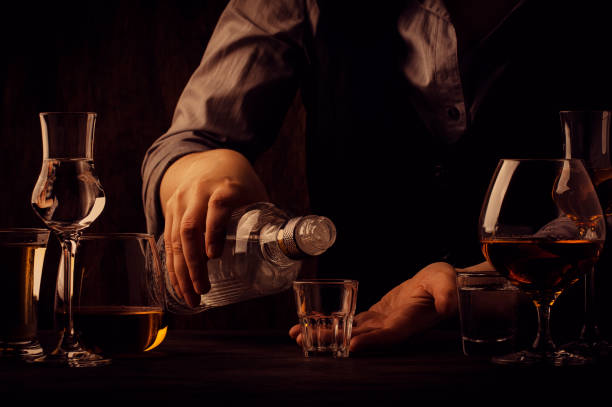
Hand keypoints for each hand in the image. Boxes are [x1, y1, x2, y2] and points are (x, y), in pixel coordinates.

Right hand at [160, 149, 267, 306]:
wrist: (209, 160)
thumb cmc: (239, 184)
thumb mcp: (256, 194)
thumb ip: (267, 221)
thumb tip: (292, 253)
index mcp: (225, 187)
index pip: (217, 206)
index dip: (214, 230)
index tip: (214, 255)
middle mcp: (198, 193)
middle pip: (190, 227)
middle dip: (194, 263)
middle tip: (203, 289)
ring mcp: (181, 201)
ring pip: (175, 238)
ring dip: (180, 271)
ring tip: (190, 297)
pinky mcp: (170, 211)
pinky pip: (167, 241)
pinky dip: (172, 266)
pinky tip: (178, 285)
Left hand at [288, 262, 457, 351]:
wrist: (441, 284)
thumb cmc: (447, 282)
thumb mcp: (448, 284)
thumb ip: (446, 294)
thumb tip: (445, 304)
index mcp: (410, 322)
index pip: (389, 335)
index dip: (372, 342)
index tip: (351, 346)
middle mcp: (393, 328)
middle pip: (362, 338)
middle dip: (334, 341)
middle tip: (306, 342)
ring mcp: (383, 322)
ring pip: (352, 331)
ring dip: (326, 333)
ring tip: (298, 335)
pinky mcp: (377, 314)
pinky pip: (353, 320)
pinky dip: (334, 321)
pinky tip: (313, 321)